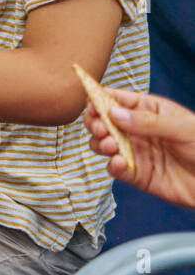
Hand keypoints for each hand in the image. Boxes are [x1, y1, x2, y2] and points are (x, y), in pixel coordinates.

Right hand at [85, 89, 194, 208]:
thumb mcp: (182, 128)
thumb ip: (147, 122)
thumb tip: (113, 113)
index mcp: (149, 111)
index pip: (117, 99)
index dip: (100, 99)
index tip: (92, 105)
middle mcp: (138, 130)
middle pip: (103, 122)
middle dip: (96, 124)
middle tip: (102, 130)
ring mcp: (135, 152)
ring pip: (103, 145)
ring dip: (100, 144)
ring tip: (111, 146)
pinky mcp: (137, 174)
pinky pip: (115, 169)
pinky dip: (112, 166)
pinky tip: (120, 164)